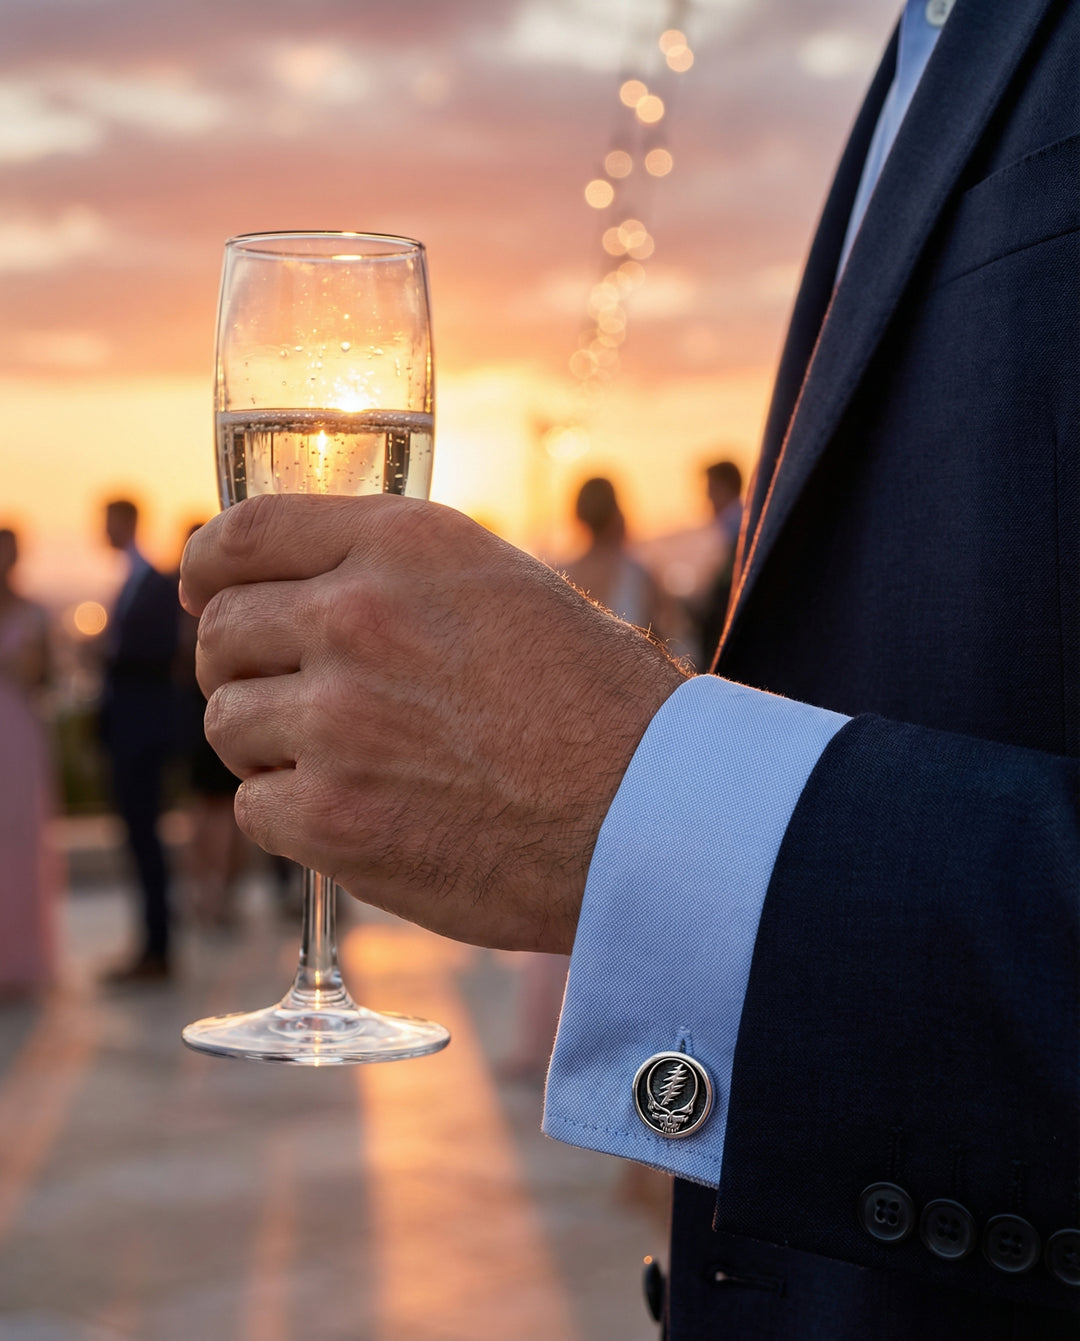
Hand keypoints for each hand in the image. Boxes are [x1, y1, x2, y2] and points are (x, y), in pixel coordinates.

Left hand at [180, 494, 687, 951]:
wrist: (647, 812)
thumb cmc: (596, 704)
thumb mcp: (504, 589)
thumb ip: (400, 577)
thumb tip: (312, 590)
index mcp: (404, 545)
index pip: (247, 533)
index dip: (209, 567)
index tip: (206, 593)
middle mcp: (357, 617)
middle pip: (222, 632)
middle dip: (242, 665)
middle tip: (288, 697)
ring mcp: (337, 719)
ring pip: (228, 722)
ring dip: (267, 743)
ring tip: (341, 763)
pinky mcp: (331, 816)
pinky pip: (254, 806)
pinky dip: (292, 815)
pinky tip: (356, 814)